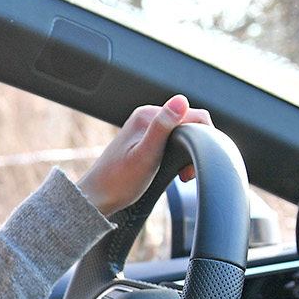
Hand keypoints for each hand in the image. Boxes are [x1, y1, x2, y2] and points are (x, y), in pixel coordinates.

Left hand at [76, 94, 210, 216]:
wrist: (97, 198)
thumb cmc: (119, 181)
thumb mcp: (146, 155)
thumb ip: (162, 127)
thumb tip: (180, 100)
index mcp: (147, 115)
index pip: (193, 115)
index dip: (201, 139)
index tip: (191, 165)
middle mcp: (146, 117)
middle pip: (189, 125)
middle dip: (194, 147)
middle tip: (185, 174)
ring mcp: (144, 129)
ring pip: (182, 135)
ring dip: (187, 154)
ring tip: (180, 175)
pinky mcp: (144, 141)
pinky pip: (171, 142)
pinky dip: (177, 157)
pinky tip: (171, 171)